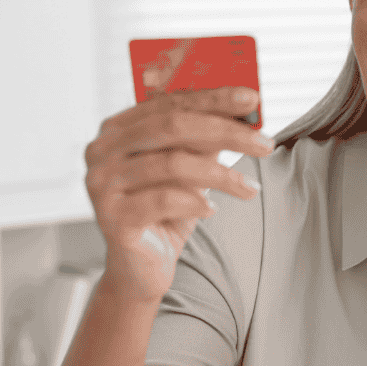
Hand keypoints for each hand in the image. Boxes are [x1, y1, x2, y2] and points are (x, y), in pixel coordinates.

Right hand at [84, 83, 273, 302]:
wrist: (142, 268)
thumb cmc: (166, 211)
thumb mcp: (189, 167)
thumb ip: (206, 138)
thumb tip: (246, 111)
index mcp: (118, 129)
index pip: (170, 102)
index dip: (213, 97)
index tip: (252, 98)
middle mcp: (101, 150)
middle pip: (172, 126)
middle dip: (225, 131)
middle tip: (265, 143)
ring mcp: (101, 184)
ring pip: (172, 164)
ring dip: (221, 174)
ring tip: (249, 188)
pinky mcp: (111, 217)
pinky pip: (163, 200)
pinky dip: (195, 202)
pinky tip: (212, 209)